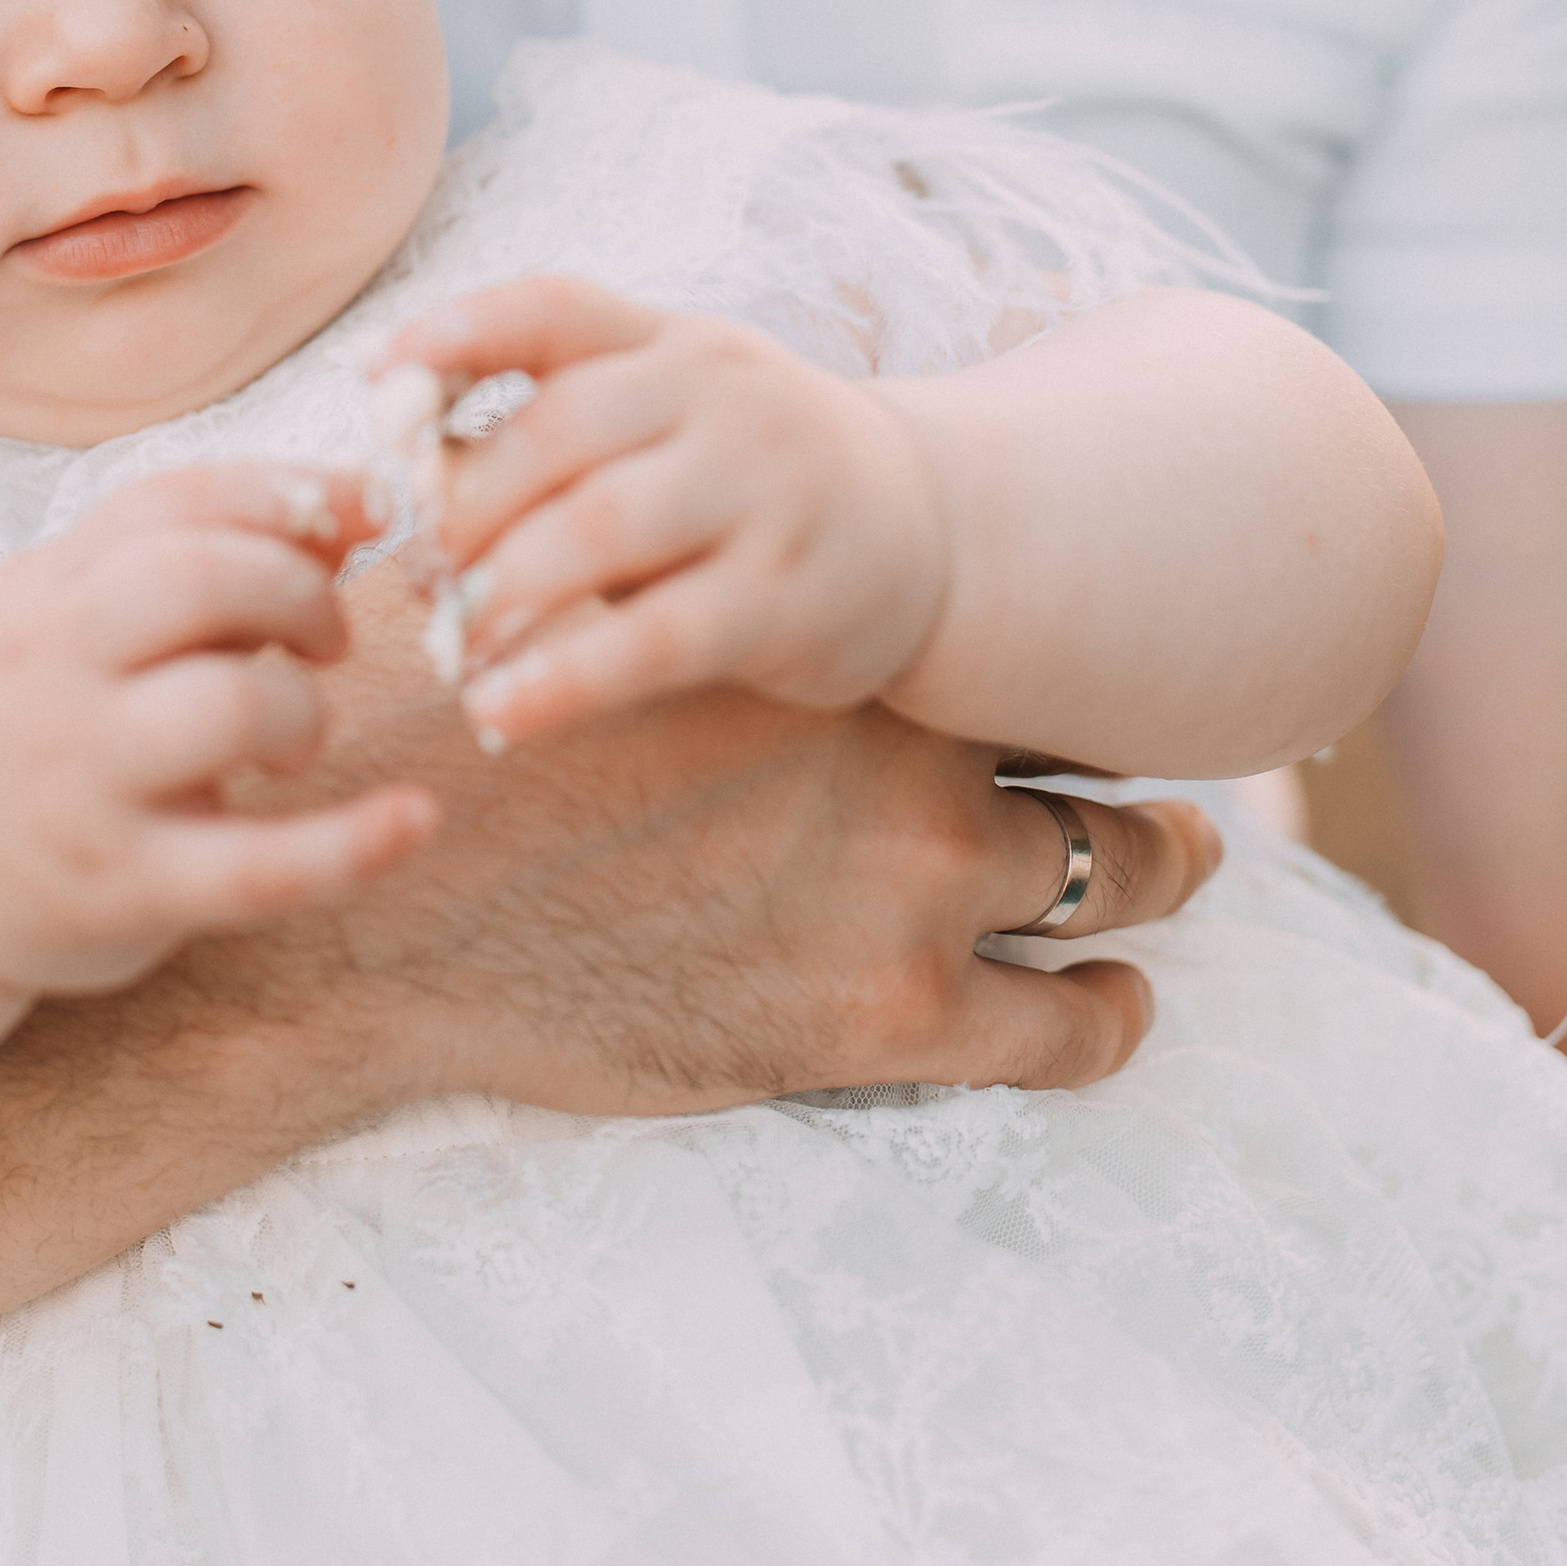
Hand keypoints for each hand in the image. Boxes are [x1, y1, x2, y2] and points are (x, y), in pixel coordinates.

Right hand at [0, 464, 440, 999]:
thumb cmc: (27, 718)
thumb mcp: (69, 613)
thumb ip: (196, 553)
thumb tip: (361, 504)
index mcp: (43, 590)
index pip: (175, 500)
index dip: (289, 492)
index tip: (363, 513)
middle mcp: (49, 674)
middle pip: (196, 579)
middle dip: (298, 592)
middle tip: (325, 640)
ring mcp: (81, 784)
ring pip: (228, 707)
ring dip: (302, 710)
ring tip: (291, 739)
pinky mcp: (122, 888)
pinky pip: (255, 866)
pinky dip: (353, 844)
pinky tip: (414, 820)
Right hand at [263, 565, 1228, 1109]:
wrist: (387, 926)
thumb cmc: (460, 774)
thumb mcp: (564, 632)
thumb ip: (648, 589)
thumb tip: (640, 535)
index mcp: (829, 666)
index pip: (991, 657)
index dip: (1039, 667)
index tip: (1066, 681)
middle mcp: (899, 764)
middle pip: (1084, 750)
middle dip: (1132, 763)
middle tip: (1169, 781)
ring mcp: (912, 899)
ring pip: (1117, 874)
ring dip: (1161, 873)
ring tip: (1179, 871)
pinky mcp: (894, 1030)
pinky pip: (1069, 1031)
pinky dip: (1108, 1020)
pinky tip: (1117, 1009)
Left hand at [382, 277, 948, 750]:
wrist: (931, 528)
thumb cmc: (747, 474)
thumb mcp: (667, 415)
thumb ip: (553, 425)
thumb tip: (402, 468)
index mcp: (671, 343)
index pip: (556, 309)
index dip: (459, 332)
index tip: (372, 375)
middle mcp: (719, 398)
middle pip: (559, 429)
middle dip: (462, 503)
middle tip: (411, 570)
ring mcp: (761, 493)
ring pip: (600, 530)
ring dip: (501, 590)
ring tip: (448, 647)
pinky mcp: (785, 598)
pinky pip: (658, 639)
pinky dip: (567, 679)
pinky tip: (503, 712)